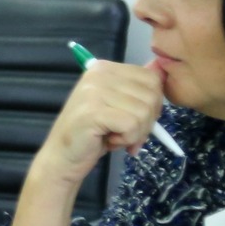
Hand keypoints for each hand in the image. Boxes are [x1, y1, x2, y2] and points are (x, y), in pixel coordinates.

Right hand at [36, 59, 166, 185]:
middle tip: (125, 133)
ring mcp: (94, 91)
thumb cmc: (93, 134)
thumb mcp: (118, 105)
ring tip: (114, 136)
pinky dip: (127, 139)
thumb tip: (162, 71)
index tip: (134, 120)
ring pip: (144, 112)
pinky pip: (132, 125)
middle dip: (146, 121)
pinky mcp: (93, 112)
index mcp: (105, 68)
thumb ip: (137, 90)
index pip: (152, 78)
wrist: (62, 158)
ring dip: (135, 133)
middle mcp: (99, 74)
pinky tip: (110, 141)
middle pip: (152, 95)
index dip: (153, 104)